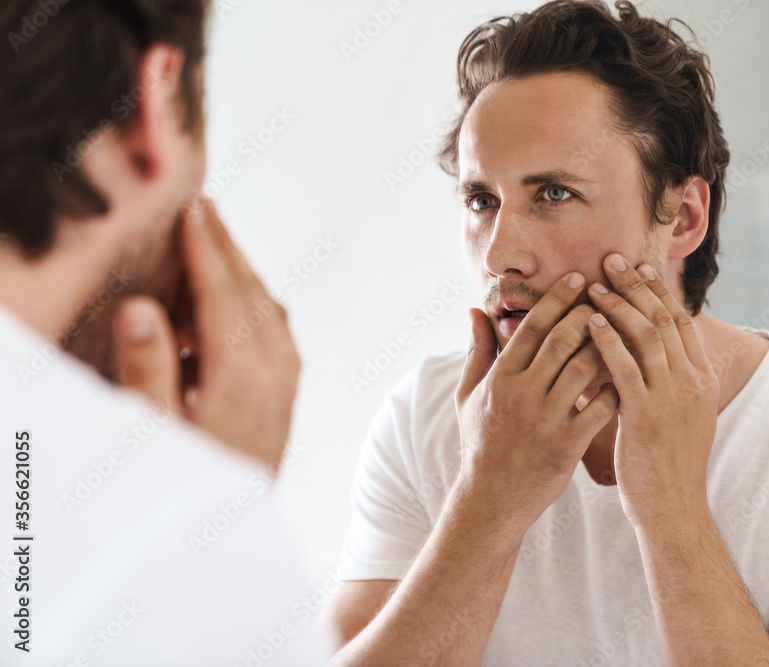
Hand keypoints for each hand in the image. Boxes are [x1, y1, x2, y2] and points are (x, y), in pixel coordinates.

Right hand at [111, 201, 300, 467]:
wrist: (231, 539)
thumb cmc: (186, 487)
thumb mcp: (155, 434)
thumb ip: (148, 370)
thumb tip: (143, 308)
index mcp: (242, 376)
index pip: (225, 295)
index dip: (207, 248)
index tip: (194, 208)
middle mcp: (275, 374)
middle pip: (254, 294)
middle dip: (229, 248)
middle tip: (207, 208)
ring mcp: (286, 387)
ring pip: (271, 311)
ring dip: (245, 274)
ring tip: (217, 245)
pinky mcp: (286, 400)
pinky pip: (279, 336)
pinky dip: (257, 306)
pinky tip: (237, 306)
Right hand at [454, 273, 618, 528]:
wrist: (491, 499)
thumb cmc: (481, 443)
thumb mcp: (468, 395)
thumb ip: (477, 351)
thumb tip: (476, 312)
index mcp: (500, 378)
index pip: (533, 326)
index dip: (558, 298)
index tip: (580, 277)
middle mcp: (522, 394)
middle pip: (564, 339)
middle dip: (592, 311)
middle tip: (612, 295)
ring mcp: (546, 419)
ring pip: (587, 367)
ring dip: (610, 344)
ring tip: (628, 327)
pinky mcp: (567, 444)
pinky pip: (602, 406)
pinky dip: (619, 385)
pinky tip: (634, 371)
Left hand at [586, 254, 718, 525]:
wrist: (673, 508)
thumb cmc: (669, 466)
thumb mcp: (681, 418)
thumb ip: (670, 383)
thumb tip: (656, 358)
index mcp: (700, 380)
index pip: (680, 322)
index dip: (658, 292)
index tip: (637, 269)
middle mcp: (691, 381)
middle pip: (664, 318)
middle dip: (636, 286)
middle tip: (612, 260)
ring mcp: (672, 397)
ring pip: (646, 335)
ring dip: (619, 305)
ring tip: (594, 286)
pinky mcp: (648, 414)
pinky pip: (626, 367)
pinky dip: (609, 340)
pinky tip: (591, 323)